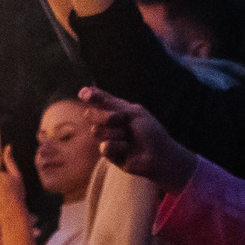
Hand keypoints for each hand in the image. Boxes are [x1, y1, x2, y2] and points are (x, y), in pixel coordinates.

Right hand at [78, 85, 195, 190]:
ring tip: (129, 139)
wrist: (159, 155)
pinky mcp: (107, 153)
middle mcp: (109, 122)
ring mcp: (107, 137)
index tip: (84, 94)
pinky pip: (104, 147)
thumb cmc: (150, 132)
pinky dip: (119, 147)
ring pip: (96, 131)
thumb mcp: (132, 112)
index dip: (89, 96)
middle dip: (106, 117)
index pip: (97, 100)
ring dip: (117, 133)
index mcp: (116, 109)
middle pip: (91, 115)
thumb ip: (110, 103)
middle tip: (123, 120)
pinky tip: (127, 150)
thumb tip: (86, 89)